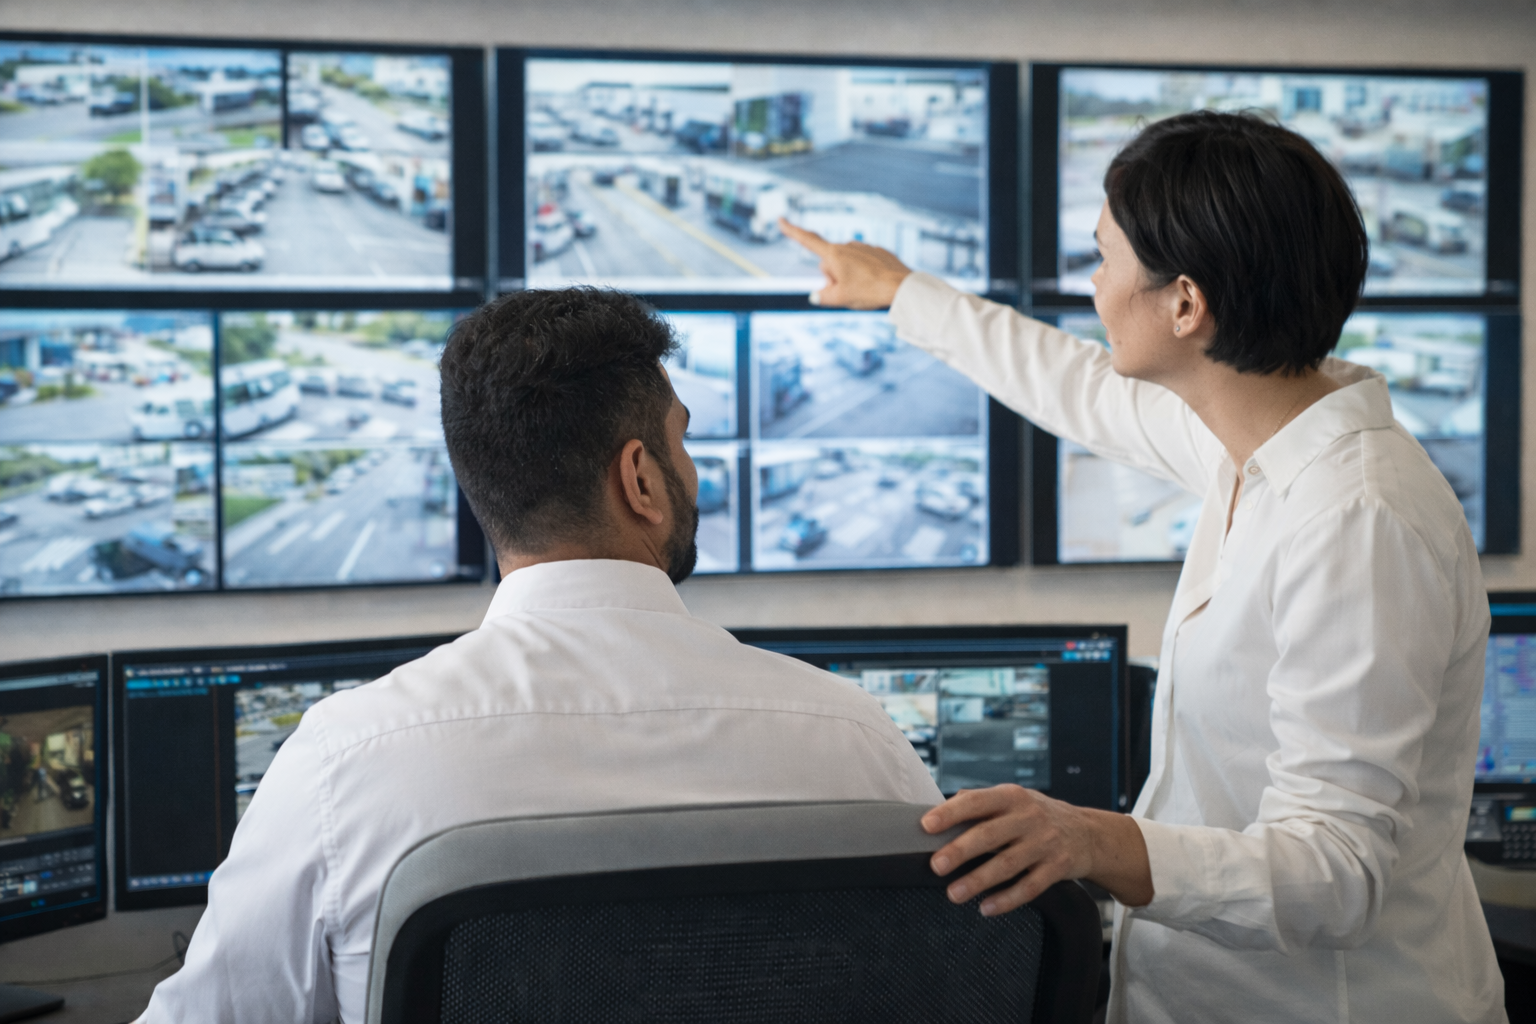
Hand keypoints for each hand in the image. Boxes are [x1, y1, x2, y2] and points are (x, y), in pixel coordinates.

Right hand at [778, 219, 911, 308]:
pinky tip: (876, 283)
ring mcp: (864, 246)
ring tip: (864, 289)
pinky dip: (865, 274)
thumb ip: (822, 297)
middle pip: (829, 263)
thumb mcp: (839, 299)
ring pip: (847, 264)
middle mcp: (847, 245)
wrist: (901, 286)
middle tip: (847, 292)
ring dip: (849, 276)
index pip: (807, 240)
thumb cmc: (869, 291)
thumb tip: (817, 294)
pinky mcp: (878, 251)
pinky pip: (864, 263)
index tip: (780, 219)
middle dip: (833, 278)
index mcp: (834, 254)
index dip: (792, 231)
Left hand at [921, 784, 1152, 914]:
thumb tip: (939, 807)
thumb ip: (978, 802)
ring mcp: (1045, 843)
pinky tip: (986, 908)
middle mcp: (1029, 817)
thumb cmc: (1037, 815)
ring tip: (953, 894)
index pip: (977, 801)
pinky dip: (1007, 900)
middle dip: (961, 850)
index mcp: (1011, 796)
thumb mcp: (1012, 799)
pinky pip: (1030, 887)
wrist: (1088, 833)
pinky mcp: (1058, 868)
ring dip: (978, 881)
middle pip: (990, 835)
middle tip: (936, 865)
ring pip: (1007, 865)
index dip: (951, 813)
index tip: (926, 825)